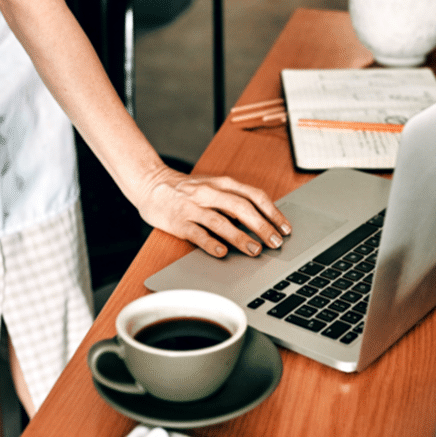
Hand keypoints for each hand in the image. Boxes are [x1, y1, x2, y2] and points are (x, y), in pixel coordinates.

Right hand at [136, 167, 290, 257]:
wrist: (150, 183)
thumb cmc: (187, 189)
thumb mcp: (214, 186)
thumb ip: (235, 200)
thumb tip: (262, 220)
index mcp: (223, 183)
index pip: (254, 196)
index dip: (272, 212)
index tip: (285, 228)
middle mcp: (210, 192)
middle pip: (242, 208)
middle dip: (262, 226)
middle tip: (276, 243)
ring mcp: (193, 207)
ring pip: (221, 221)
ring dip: (240, 237)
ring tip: (255, 250)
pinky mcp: (178, 221)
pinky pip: (197, 233)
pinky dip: (210, 243)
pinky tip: (222, 253)